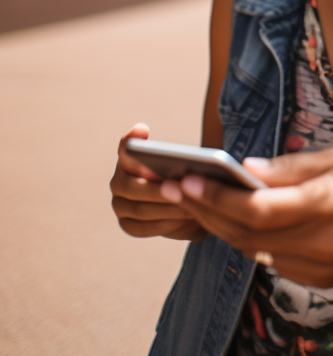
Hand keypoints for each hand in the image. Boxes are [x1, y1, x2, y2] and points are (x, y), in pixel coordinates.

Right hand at [109, 124, 205, 240]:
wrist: (185, 207)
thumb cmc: (187, 178)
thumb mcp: (189, 166)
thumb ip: (181, 162)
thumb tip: (190, 166)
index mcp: (129, 160)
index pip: (126, 148)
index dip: (132, 140)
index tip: (143, 128)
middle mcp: (118, 181)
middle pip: (133, 186)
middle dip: (159, 189)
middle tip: (182, 190)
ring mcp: (119, 204)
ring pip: (140, 209)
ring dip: (167, 208)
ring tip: (191, 207)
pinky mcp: (127, 224)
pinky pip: (142, 227)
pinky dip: (165, 224)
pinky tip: (184, 219)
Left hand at [160, 147, 332, 286]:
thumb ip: (290, 167)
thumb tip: (246, 168)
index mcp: (320, 203)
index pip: (254, 206)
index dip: (216, 196)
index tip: (188, 179)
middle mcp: (311, 240)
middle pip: (241, 230)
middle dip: (203, 209)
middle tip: (172, 188)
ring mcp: (309, 265)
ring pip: (248, 248)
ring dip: (217, 226)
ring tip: (192, 203)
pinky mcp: (310, 279)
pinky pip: (265, 259)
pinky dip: (244, 240)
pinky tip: (229, 222)